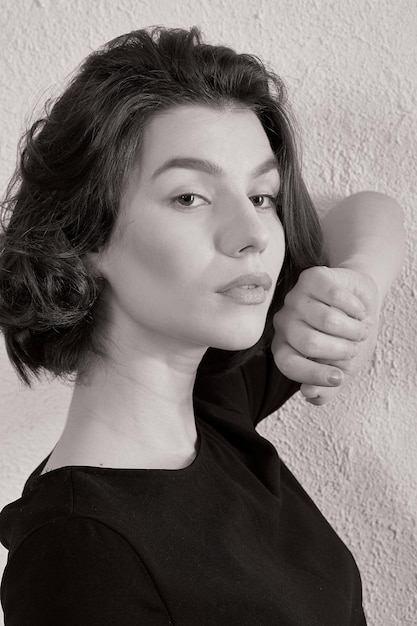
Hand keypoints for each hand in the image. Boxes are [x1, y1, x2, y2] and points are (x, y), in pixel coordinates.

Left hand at [271, 266, 379, 403]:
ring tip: (360, 330)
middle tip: (354, 348)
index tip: (339, 377)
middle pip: (309, 342)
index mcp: (285, 347)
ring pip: (326, 319)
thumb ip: (326, 388)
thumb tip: (310, 395)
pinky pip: (335, 296)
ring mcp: (295, 298)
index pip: (288, 364)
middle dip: (341, 350)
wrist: (363, 305)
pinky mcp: (311, 278)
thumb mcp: (342, 369)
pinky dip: (356, 308)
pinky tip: (358, 311)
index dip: (313, 374)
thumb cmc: (348, 339)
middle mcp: (284, 322)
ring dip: (353, 329)